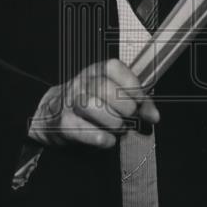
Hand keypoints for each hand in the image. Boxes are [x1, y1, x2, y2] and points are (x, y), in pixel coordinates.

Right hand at [27, 58, 158, 148]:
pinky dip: (101, 138)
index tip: (140, 100)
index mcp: (95, 71)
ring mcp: (69, 102)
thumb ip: (137, 102)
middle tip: (130, 118)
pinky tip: (108, 139)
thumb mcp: (113, 95)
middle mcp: (81, 82)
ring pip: (92, 106)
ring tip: (119, 129)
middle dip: (124, 107)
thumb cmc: (91, 104)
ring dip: (113, 122)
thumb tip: (154, 116)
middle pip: (104, 88)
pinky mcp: (62, 123)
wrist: (52, 114)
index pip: (113, 67)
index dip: (131, 84)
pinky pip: (82, 130)